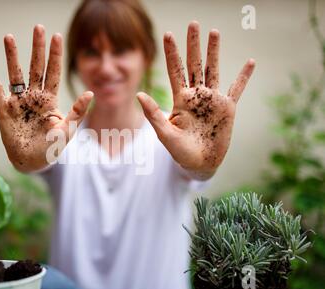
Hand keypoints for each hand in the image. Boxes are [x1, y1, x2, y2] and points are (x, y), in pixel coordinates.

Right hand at [0, 25, 92, 171]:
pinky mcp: (5, 108)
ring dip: (12, 56)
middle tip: (38, 28)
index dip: (55, 55)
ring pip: (16, 74)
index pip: (53, 72)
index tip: (56, 36)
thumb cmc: (52, 148)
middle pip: (36, 67)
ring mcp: (19, 101)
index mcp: (50, 99)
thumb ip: (77, 112)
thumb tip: (90, 92)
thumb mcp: (67, 130)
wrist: (31, 162)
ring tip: (9, 36)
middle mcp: (35, 96)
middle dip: (37, 48)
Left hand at [137, 21, 254, 179]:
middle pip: (194, 64)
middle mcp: (196, 95)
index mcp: (180, 99)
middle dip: (193, 45)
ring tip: (214, 32)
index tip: (168, 34)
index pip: (175, 71)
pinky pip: (236, 89)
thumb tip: (139, 94)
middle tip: (194, 24)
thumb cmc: (179, 151)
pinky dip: (244, 77)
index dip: (171, 53)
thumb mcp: (165, 134)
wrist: (200, 164)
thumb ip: (154, 114)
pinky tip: (250, 62)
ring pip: (214, 70)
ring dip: (214, 52)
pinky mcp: (227, 109)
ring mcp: (212, 100)